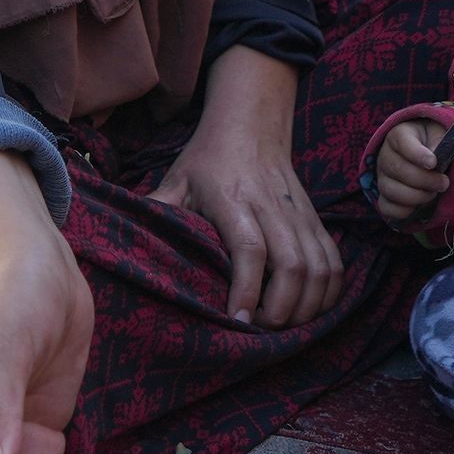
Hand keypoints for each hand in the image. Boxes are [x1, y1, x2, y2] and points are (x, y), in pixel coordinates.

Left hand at [151, 48, 342, 327]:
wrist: (251, 123)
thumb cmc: (207, 160)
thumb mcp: (175, 181)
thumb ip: (155, 213)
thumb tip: (119, 244)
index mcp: (232, 199)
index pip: (249, 249)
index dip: (246, 289)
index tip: (237, 320)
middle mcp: (271, 207)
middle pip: (293, 266)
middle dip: (282, 309)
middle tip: (260, 330)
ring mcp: (299, 213)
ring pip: (320, 267)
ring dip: (307, 305)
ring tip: (283, 324)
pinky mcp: (316, 219)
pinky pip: (334, 262)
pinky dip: (329, 292)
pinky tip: (309, 309)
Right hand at [372, 111, 453, 224]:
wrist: (426, 155)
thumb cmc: (433, 143)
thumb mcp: (440, 135)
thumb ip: (440, 143)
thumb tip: (436, 160)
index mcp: (398, 135)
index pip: (402, 142)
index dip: (417, 154)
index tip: (433, 163)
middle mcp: (385, 155)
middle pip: (397, 169)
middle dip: (424, 179)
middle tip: (444, 182)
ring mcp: (382, 177)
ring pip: (391, 190)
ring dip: (417, 196)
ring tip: (433, 193)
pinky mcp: (384, 196)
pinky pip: (386, 207)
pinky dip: (403, 211)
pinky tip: (419, 206)